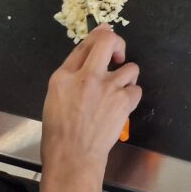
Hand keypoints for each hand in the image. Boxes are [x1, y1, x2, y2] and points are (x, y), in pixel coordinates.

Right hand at [42, 25, 141, 184]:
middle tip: (118, 54)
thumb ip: (70, 76)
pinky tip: (121, 105)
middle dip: (118, 42)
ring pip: (130, 67)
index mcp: (63, 77)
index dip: (98, 36)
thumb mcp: (54, 98)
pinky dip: (131, 96)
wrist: (73, 157)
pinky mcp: (123, 100)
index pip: (84, 45)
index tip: (106, 34)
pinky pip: (136, 89)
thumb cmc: (59, 132)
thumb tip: (86, 56)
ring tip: (117, 91)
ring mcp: (107, 87)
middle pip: (108, 41)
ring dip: (127, 78)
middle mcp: (86, 76)